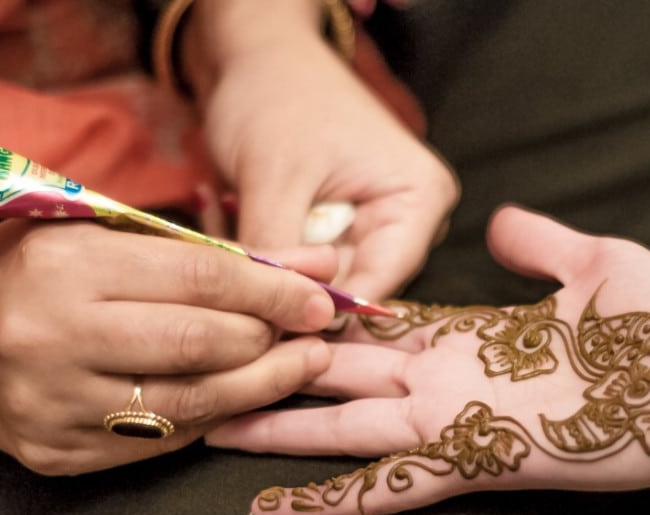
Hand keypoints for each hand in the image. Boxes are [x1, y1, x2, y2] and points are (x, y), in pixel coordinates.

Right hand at [0, 220, 335, 474]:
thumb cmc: (42, 274)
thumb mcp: (114, 238)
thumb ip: (218, 252)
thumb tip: (322, 264)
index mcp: (63, 265)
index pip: (200, 279)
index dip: (274, 292)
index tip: (321, 299)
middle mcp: (50, 337)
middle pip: (201, 345)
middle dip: (273, 340)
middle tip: (314, 334)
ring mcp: (50, 404)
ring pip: (190, 404)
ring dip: (263, 387)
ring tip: (302, 366)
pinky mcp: (56, 453)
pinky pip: (162, 442)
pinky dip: (214, 417)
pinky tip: (243, 397)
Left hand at [189, 1, 458, 302]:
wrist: (255, 56)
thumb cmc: (276, 95)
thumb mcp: (274, 174)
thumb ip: (277, 250)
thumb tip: (268, 321)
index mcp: (419, 199)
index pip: (380, 281)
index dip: (324, 308)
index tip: (269, 322)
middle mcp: (407, 220)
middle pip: (352, 286)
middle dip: (292, 286)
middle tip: (235, 278)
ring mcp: (373, 226)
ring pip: (321, 280)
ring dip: (273, 269)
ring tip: (231, 233)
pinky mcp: (339, 230)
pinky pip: (303, 265)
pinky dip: (267, 255)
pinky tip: (233, 222)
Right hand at [208, 207, 649, 514]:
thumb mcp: (598, 264)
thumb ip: (539, 243)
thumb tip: (498, 222)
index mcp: (476, 340)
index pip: (386, 332)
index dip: (332, 321)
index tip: (275, 306)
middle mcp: (456, 384)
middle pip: (349, 380)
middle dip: (285, 373)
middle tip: (215, 366)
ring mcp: (462, 423)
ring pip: (349, 431)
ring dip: (282, 432)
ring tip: (213, 425)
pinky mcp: (479, 459)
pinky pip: (390, 485)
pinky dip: (330, 501)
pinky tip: (271, 511)